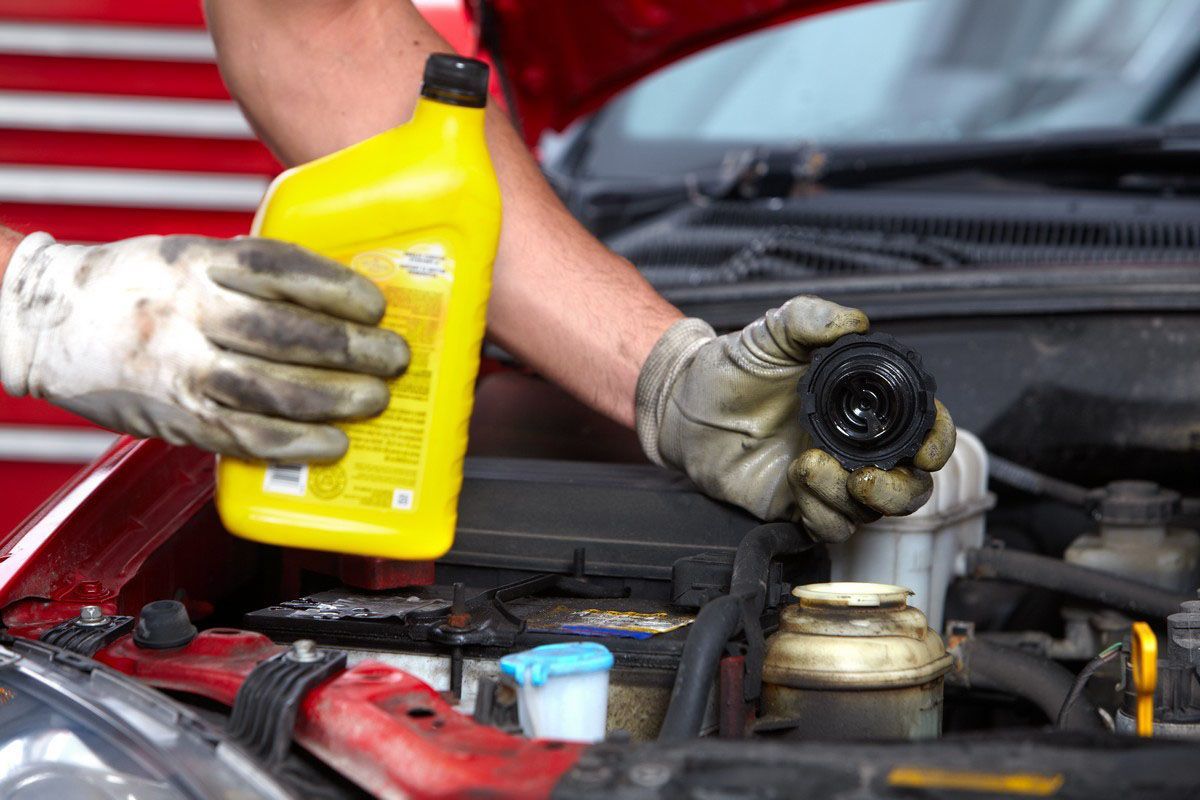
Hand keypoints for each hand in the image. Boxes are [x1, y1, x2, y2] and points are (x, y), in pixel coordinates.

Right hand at [0, 233, 407, 460]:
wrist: (46, 324)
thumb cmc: (131, 286)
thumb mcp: (185, 256)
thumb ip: (248, 274)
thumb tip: (333, 298)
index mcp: (196, 264)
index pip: (277, 269)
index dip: (334, 287)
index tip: (374, 304)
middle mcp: (188, 315)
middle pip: (285, 333)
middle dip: (350, 350)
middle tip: (392, 358)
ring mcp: (180, 370)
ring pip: (271, 390)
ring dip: (333, 399)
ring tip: (374, 399)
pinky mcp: (177, 418)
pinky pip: (244, 436)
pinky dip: (295, 443)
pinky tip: (332, 443)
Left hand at [635, 296, 954, 541]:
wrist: (684, 403)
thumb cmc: (735, 367)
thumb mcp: (774, 332)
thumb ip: (811, 319)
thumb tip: (854, 322)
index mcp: (865, 407)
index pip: (922, 430)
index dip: (936, 441)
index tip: (926, 448)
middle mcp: (856, 448)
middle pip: (910, 486)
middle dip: (902, 490)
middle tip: (868, 478)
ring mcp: (828, 480)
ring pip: (871, 513)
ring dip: (850, 498)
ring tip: (809, 466)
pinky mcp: (798, 507)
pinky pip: (828, 526)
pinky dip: (821, 510)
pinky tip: (796, 480)